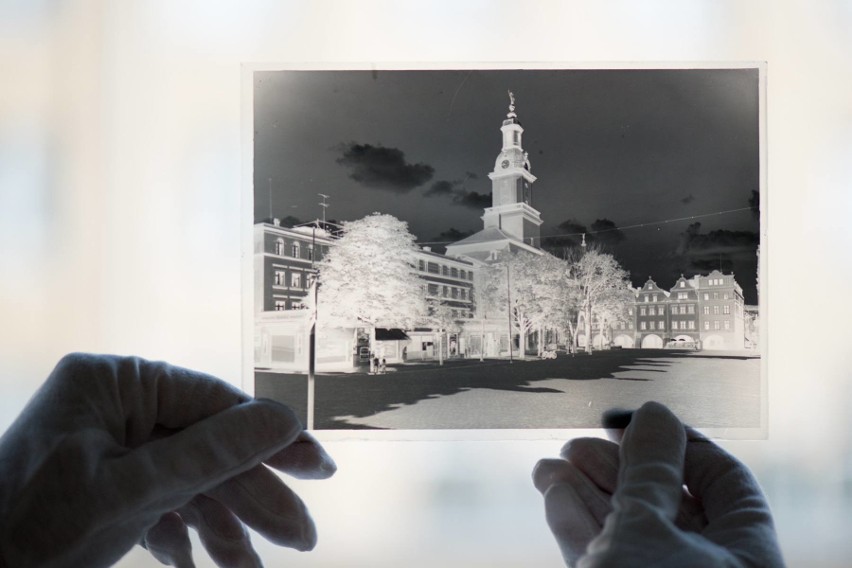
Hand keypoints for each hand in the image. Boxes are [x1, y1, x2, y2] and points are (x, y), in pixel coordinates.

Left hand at [0, 353, 335, 567]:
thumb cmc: (29, 536)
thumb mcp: (130, 493)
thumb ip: (211, 454)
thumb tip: (284, 419)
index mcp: (114, 383)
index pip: (213, 403)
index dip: (269, 438)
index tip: (316, 467)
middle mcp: (116, 405)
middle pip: (206, 446)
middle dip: (250, 496)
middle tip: (300, 535)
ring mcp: (110, 443)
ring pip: (189, 478)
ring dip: (221, 525)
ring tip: (251, 567)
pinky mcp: (106, 480)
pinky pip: (161, 497)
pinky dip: (181, 530)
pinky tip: (194, 559)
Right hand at [533, 401, 783, 566]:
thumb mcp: (648, 530)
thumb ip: (648, 470)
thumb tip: (655, 416)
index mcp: (747, 557)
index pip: (722, 479)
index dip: (675, 442)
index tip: (629, 423)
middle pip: (666, 501)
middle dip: (617, 468)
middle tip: (579, 444)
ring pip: (627, 528)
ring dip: (586, 492)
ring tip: (549, 466)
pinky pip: (604, 555)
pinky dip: (576, 524)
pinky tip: (553, 494)